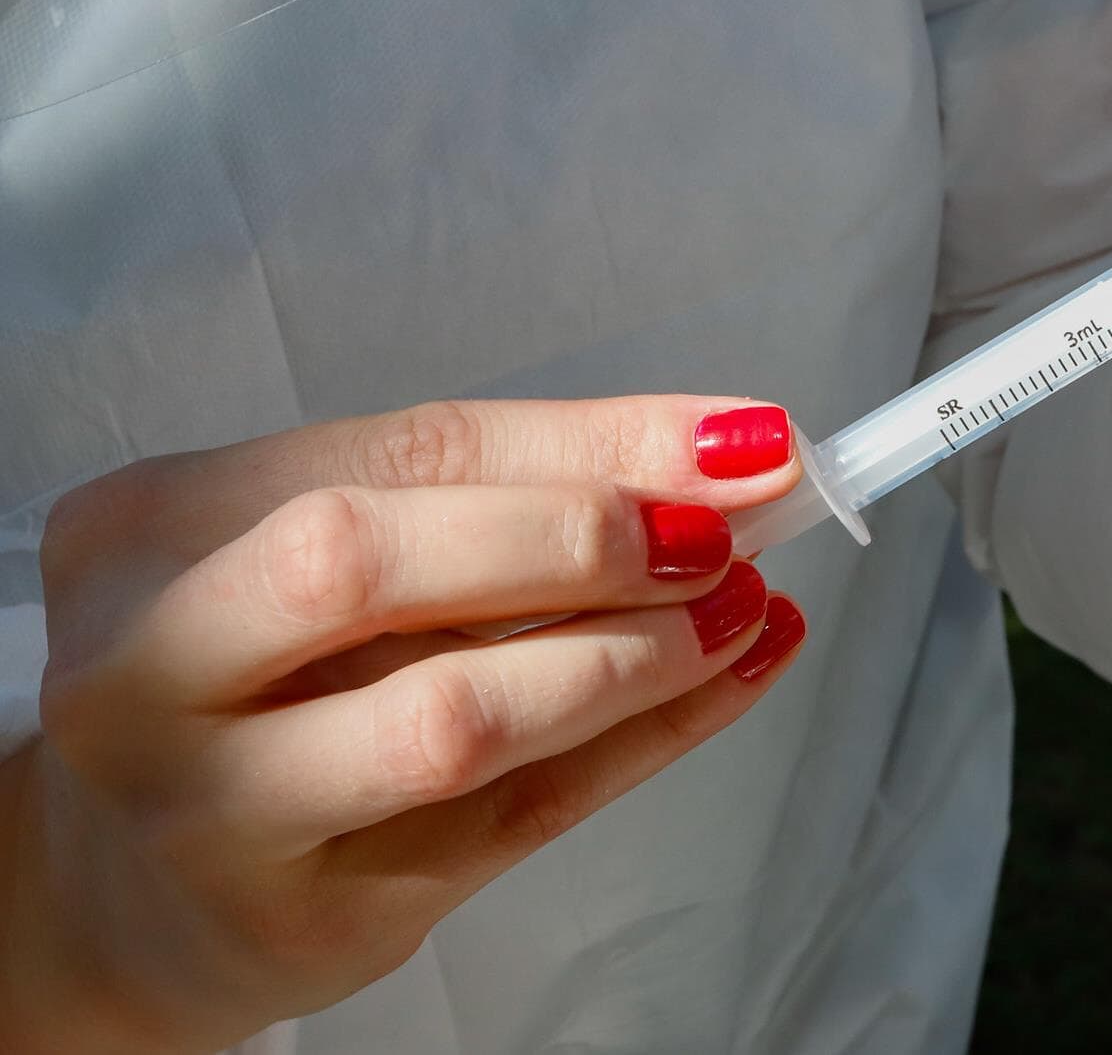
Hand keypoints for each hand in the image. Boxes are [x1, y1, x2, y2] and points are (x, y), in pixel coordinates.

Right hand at [0, 397, 803, 1052]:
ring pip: (455, 719)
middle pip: (370, 569)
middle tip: (720, 533)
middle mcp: (149, 670)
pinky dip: (650, 739)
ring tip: (740, 608)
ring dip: (635, 655)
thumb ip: (494, 492)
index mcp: (144, 531)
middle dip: (579, 538)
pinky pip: (521, 816)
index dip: (590, 441)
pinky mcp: (314, 917)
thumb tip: (714, 458)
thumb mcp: (324, 546)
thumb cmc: (244, 679)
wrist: (126, 888)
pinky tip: (724, 681)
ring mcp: (220, 811)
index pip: (400, 453)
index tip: (737, 438)